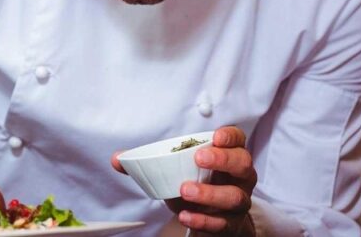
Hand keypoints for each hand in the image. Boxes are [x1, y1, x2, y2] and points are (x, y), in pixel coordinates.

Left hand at [111, 126, 256, 235]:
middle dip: (222, 160)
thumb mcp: (175, 169)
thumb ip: (147, 163)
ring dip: (210, 193)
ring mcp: (238, 201)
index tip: (214, 137)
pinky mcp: (231, 224)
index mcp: (228, 156)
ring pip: (235, 196)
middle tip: (198, 159)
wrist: (210, 217)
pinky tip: (185, 215)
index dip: (229, 137)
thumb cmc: (196, 183)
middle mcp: (239, 177)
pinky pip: (222, 223)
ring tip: (185, 190)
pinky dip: (203, 220)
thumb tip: (118, 159)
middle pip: (242, 164)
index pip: (238, 140)